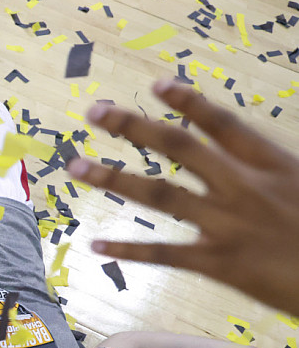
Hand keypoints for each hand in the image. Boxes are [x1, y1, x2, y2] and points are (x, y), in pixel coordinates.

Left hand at [71, 78, 298, 315]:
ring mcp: (229, 225)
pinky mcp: (219, 264)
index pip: (224, 124)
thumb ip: (274, 169)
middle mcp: (245, 188)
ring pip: (160, 195)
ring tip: (74, 167)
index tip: (157, 84)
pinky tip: (96, 244)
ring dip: (113, 178)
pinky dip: (129, 249)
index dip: (188, 102)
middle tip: (94, 111)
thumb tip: (244, 151)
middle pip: (180, 148)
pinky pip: (164, 254)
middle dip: (134, 126)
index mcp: (274, 165)